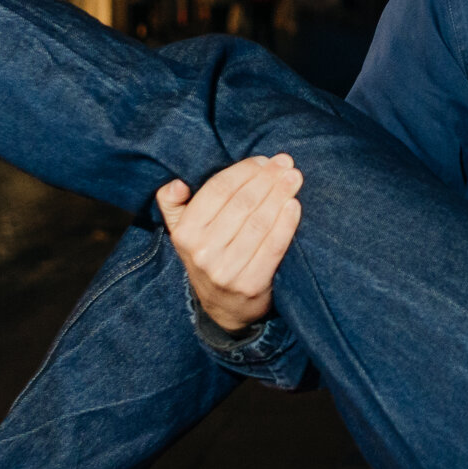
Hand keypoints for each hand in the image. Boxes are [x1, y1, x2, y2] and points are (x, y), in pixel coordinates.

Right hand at [157, 153, 302, 333]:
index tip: (265, 160)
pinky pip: (273, 247)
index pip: (219, 190)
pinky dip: (286, 224)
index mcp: (185, 233)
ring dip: (280, 196)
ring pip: (259, 222)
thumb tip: (177, 184)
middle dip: (268, 179)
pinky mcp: (251, 284)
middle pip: (242, 204)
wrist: (224, 308)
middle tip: (286, 164)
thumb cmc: (208, 256)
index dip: (245, 171)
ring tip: (294, 178)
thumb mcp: (182, 232)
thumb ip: (173, 204)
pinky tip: (294, 206)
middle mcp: (202, 252)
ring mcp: (227, 271)